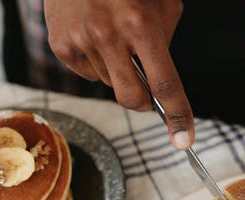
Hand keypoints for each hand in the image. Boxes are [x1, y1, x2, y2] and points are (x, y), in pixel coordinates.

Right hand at [44, 0, 193, 149]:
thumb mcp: (162, 2)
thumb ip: (164, 40)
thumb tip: (158, 79)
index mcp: (140, 24)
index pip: (164, 84)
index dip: (177, 116)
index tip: (183, 140)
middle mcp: (107, 35)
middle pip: (131, 98)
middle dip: (144, 102)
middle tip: (146, 88)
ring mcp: (80, 42)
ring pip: (108, 84)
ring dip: (118, 72)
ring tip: (114, 38)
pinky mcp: (60, 45)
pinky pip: (87, 73)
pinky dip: (97, 64)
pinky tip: (95, 38)